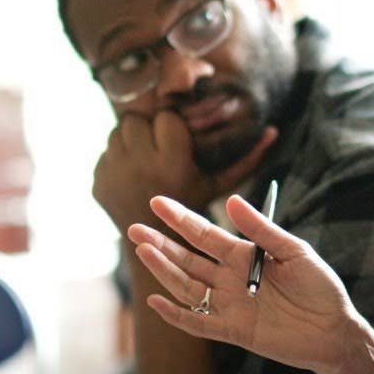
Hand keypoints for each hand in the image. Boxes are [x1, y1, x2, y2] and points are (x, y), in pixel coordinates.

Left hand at [93, 111, 276, 233]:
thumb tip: (274, 130)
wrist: (164, 257)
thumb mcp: (223, 186)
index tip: (178, 137)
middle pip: (135, 120)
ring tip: (148, 156)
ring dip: (131, 139)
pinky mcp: (99, 186)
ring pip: (117, 133)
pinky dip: (117, 158)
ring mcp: (114, 178)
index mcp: (172, 165)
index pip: (165, 117)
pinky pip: (104, 154)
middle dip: (147, 127)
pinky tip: (133, 174)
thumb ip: (248, 159)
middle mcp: (140, 169)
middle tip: (159, 141)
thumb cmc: (199, 214)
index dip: (172, 124)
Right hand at [131, 194, 369, 373]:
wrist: (335, 330)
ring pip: (188, 286)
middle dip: (161, 244)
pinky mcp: (234, 331)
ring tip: (143, 251)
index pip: (204, 234)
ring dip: (165, 271)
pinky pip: (199, 323)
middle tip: (134, 228)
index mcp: (244, 255)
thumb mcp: (295, 251)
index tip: (156, 202)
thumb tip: (232, 200)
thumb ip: (262, 230)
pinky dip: (177, 315)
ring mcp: (229, 305)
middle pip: (188, 259)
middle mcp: (230, 278)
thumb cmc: (320, 286)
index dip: (180, 219)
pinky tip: (156, 301)